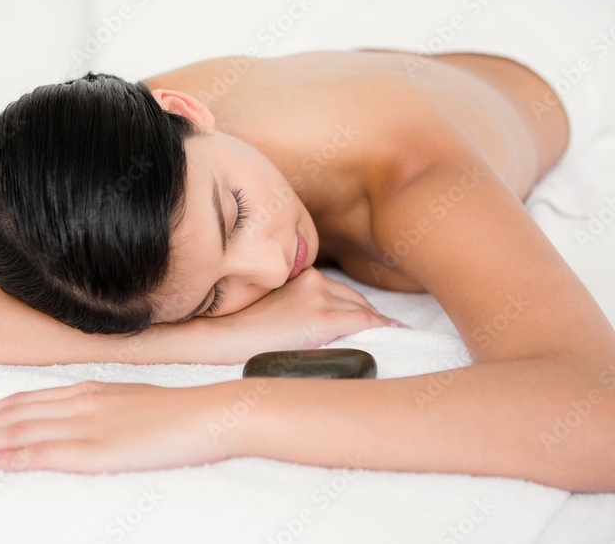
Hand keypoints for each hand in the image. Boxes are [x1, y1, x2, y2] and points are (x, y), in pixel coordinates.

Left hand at [0, 380, 247, 472]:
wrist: (211, 414)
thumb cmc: (176, 412)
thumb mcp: (128, 401)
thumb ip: (96, 407)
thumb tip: (69, 417)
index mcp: (87, 390)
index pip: (24, 399)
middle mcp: (80, 402)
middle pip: (14, 412)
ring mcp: (89, 424)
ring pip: (23, 430)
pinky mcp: (102, 449)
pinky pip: (50, 453)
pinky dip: (17, 456)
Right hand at [184, 268, 401, 363]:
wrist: (218, 338)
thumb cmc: (235, 330)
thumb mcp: (265, 308)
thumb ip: (290, 308)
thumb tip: (304, 326)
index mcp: (297, 276)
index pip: (337, 291)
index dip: (355, 306)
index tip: (369, 317)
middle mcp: (312, 280)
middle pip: (355, 299)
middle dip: (370, 314)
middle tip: (387, 329)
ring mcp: (319, 298)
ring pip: (363, 309)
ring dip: (377, 323)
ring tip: (392, 335)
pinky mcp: (323, 319)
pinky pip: (366, 322)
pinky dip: (384, 328)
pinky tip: (396, 335)